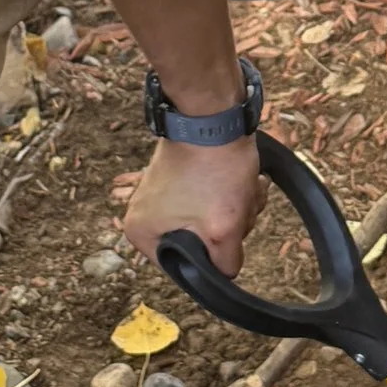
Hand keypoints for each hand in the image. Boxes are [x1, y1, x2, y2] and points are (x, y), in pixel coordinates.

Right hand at [121, 133, 262, 272]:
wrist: (213, 114)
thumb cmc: (212, 167)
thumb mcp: (225, 228)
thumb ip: (225, 264)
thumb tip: (225, 272)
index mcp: (142, 235)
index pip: (186, 269)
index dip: (212, 255)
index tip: (223, 232)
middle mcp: (145, 216)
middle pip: (200, 244)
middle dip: (230, 226)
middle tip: (236, 204)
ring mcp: (164, 196)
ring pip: (211, 221)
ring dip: (237, 208)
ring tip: (243, 186)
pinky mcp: (181, 179)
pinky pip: (211, 200)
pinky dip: (231, 193)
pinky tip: (243, 178)